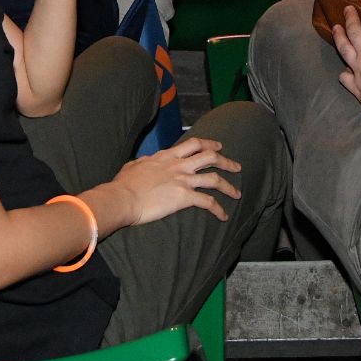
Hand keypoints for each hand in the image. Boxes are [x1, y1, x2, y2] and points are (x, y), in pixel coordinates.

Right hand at [104, 136, 241, 226]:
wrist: (122, 198)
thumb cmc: (123, 185)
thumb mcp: (133, 166)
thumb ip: (143, 162)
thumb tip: (144, 161)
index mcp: (167, 156)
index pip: (193, 144)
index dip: (209, 144)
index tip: (218, 146)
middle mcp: (178, 165)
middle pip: (210, 156)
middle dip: (226, 161)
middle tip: (236, 167)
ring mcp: (183, 180)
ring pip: (214, 178)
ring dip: (229, 186)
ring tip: (237, 194)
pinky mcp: (184, 197)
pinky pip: (208, 202)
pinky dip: (218, 209)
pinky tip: (223, 216)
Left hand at [330, 5, 360, 127]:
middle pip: (354, 31)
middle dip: (350, 18)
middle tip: (347, 10)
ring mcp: (358, 71)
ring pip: (343, 50)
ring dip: (338, 37)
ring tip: (335, 29)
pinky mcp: (356, 88)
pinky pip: (345, 77)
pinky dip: (344, 71)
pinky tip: (344, 69)